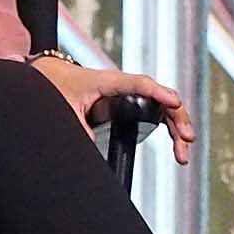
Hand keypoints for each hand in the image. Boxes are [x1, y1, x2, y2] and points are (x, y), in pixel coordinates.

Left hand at [29, 55, 197, 165]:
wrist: (48, 77)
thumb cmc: (55, 87)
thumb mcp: (63, 112)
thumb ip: (80, 131)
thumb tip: (93, 156)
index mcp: (107, 81)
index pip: (139, 84)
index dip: (158, 92)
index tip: (174, 102)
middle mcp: (123, 86)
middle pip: (159, 97)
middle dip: (176, 118)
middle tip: (185, 140)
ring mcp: (129, 94)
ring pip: (162, 107)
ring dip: (176, 127)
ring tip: (182, 154)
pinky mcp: (129, 103)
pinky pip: (156, 112)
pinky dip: (168, 127)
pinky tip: (177, 144)